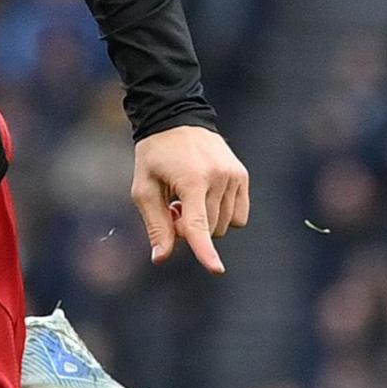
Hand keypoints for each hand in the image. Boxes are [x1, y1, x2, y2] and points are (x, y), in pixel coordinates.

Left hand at [131, 123, 251, 273]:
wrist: (176, 118)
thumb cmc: (155, 156)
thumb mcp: (144, 189)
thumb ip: (156, 225)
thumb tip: (161, 258)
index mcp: (191, 180)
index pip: (198, 223)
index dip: (204, 250)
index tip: (216, 269)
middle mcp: (218, 177)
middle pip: (209, 229)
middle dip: (191, 227)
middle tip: (173, 206)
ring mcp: (233, 175)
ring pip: (225, 225)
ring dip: (207, 221)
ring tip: (189, 197)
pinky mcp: (242, 175)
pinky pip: (239, 216)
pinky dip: (223, 215)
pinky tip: (207, 196)